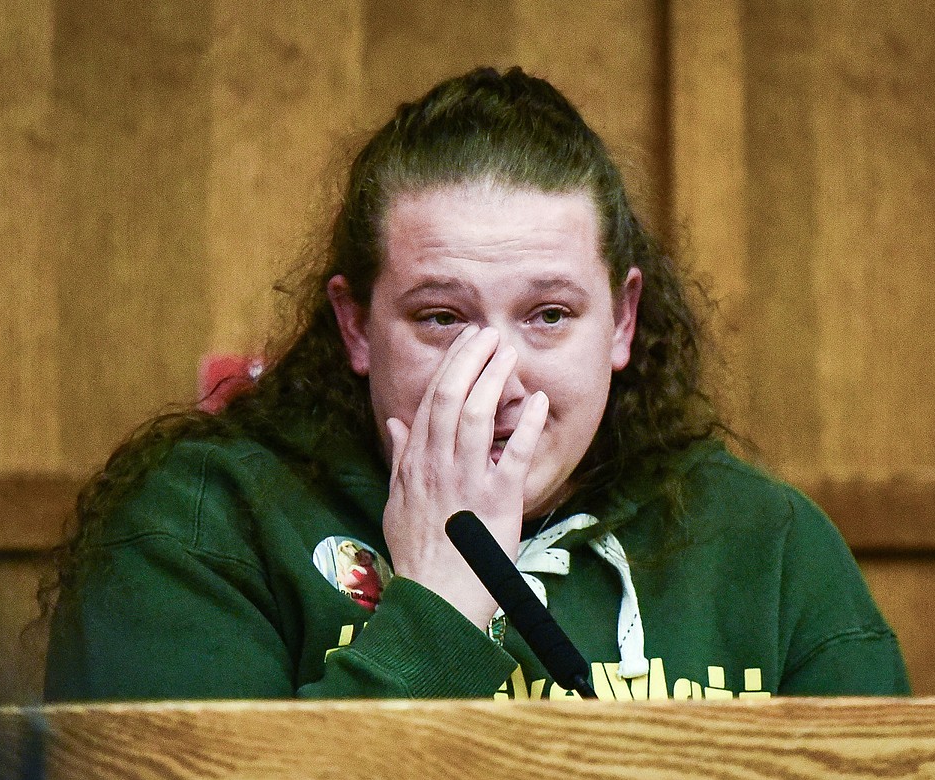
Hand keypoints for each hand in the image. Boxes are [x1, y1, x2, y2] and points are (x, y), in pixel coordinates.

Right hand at [382, 325, 547, 628]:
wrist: (436, 599)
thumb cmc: (418, 553)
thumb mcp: (396, 501)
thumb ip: (400, 458)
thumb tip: (395, 423)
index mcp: (415, 463)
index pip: (431, 401)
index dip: (451, 366)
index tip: (467, 342)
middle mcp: (437, 465)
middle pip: (452, 397)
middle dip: (471, 359)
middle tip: (489, 334)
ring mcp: (467, 481)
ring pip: (478, 416)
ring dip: (495, 378)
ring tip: (509, 353)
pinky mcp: (498, 502)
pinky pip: (515, 455)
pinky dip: (528, 426)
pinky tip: (539, 402)